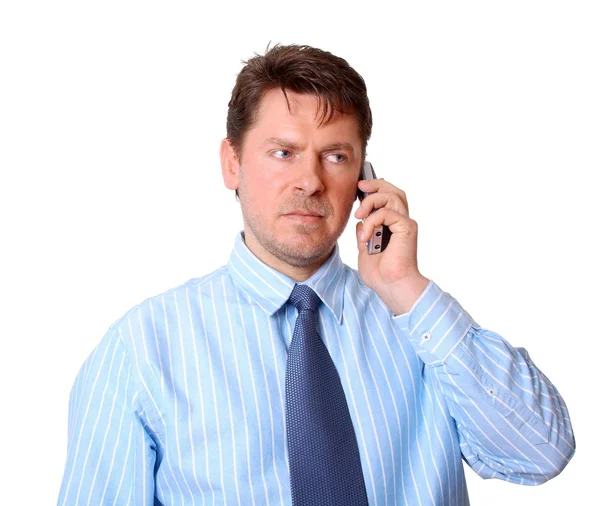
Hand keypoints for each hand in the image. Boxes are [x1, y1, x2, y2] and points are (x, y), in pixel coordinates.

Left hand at [354, 178, 429, 314]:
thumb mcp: (364, 251)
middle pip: (394, 191)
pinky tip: (365, 235)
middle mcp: (401, 222)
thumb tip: (360, 223)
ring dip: (371, 201)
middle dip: (376, 184)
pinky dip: (372, 220)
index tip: (359, 189)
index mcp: (392, 226)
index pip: (388, 198)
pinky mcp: (407, 228)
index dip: (376, 189)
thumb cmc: (381, 275)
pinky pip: (388, 213)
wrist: (392, 287)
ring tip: (359, 215)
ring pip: (392, 196)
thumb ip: (363, 235)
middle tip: (360, 187)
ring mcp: (405, 224)